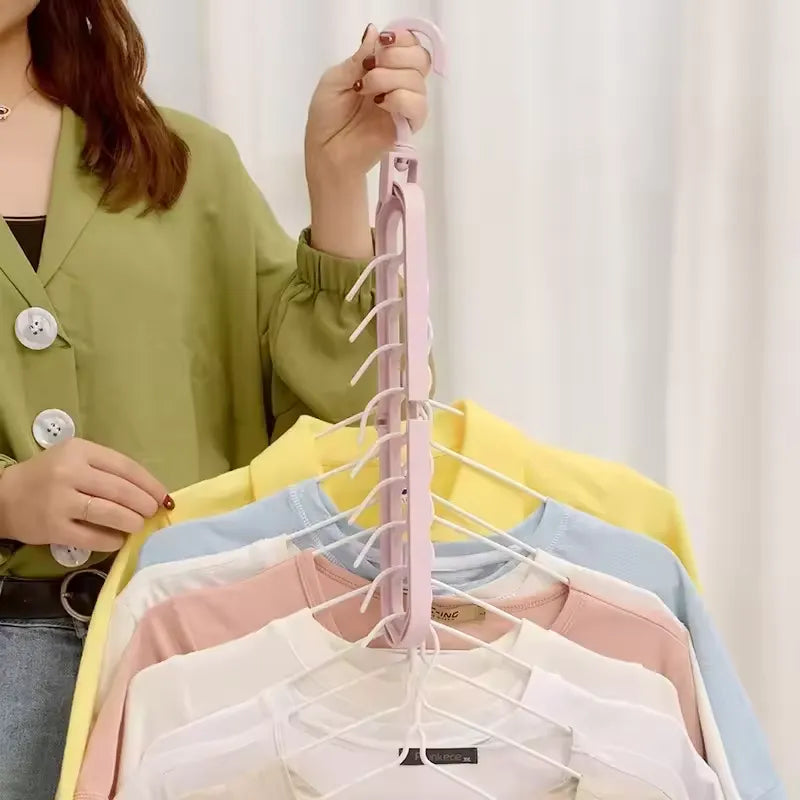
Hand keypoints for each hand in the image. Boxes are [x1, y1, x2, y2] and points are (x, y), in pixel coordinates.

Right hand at [0, 439, 168, 552]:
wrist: (4, 497)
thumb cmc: (49, 476)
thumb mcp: (76, 459)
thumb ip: (107, 469)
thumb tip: (149, 490)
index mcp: (80, 451)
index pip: (125, 466)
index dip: (149, 483)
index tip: (163, 496)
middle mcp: (69, 473)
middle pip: (120, 490)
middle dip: (144, 503)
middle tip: (153, 512)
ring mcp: (60, 501)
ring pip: (108, 512)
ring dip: (131, 521)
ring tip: (139, 525)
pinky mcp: (53, 527)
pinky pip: (90, 536)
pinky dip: (110, 540)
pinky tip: (118, 540)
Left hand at [305, 24, 431, 179]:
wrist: (327, 151)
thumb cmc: (327, 117)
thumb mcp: (335, 78)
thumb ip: (358, 58)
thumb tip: (375, 32)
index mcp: (383, 70)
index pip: (409, 46)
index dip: (402, 39)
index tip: (382, 44)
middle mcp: (398, 85)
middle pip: (420, 59)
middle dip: (396, 57)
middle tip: (369, 71)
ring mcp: (404, 107)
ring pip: (418, 81)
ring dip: (389, 79)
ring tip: (366, 92)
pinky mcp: (407, 127)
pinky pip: (418, 106)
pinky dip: (400, 99)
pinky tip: (381, 104)